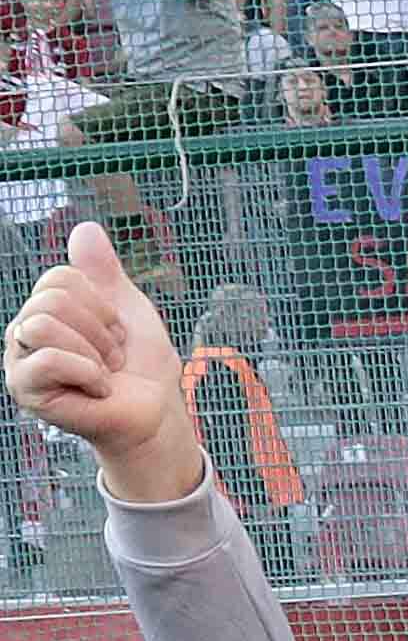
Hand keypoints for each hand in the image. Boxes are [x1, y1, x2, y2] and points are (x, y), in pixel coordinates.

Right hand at [4, 222, 197, 498]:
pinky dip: (86, 371)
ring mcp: (20, 359)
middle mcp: (25, 330)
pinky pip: (49, 358)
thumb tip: (85, 228)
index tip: (117, 331)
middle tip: (112, 357)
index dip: (101, 303)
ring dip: (92, 350)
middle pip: (52, 298)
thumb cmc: (141, 366)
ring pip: (43, 323)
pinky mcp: (24, 388)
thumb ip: (104, 271)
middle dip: (99, 328)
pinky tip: (97, 388)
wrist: (155, 412)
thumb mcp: (128, 308)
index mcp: (45, 307)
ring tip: (104, 372)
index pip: (61, 277)